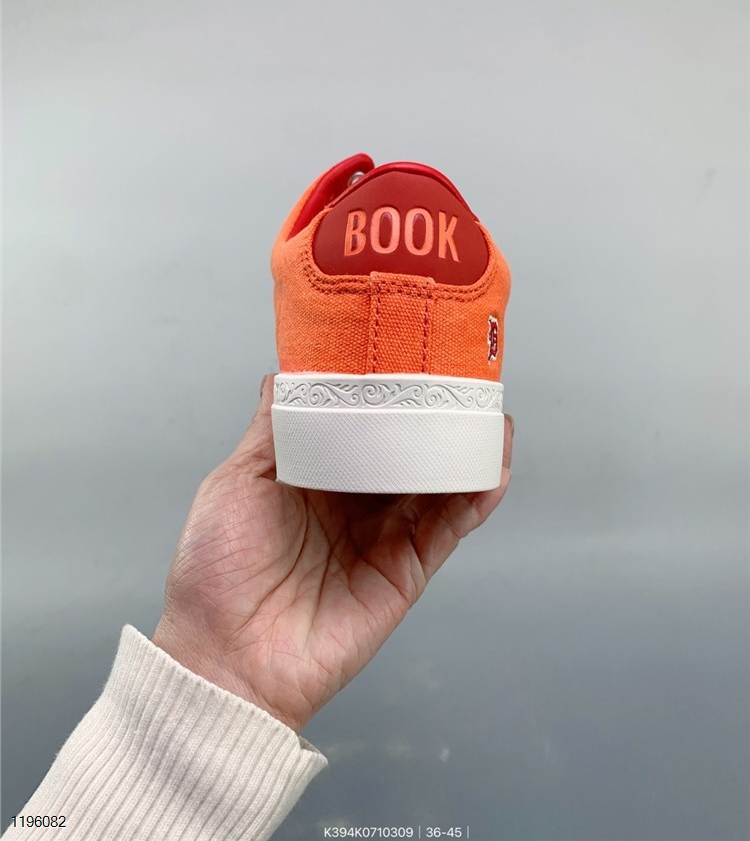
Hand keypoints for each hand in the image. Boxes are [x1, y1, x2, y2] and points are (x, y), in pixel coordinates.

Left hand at [152, 375, 513, 732]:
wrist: (224, 659)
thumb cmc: (213, 574)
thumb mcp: (235, 482)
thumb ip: (270, 429)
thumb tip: (284, 374)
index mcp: (312, 478)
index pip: (358, 427)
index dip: (383, 396)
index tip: (403, 356)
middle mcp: (352, 504)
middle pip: (404, 451)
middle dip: (432, 417)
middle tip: (456, 376)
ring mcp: (383, 537)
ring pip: (436, 485)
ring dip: (464, 450)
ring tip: (486, 414)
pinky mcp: (405, 572)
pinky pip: (448, 529)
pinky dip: (474, 497)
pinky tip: (489, 467)